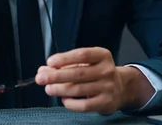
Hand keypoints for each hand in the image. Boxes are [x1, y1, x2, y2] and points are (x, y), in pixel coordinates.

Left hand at [35, 47, 153, 114]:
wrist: (120, 88)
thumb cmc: (97, 73)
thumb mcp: (85, 63)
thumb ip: (64, 65)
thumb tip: (43, 70)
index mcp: (102, 55)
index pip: (81, 55)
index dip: (64, 58)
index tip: (50, 62)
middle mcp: (107, 70)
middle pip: (78, 73)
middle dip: (56, 76)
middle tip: (41, 78)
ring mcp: (108, 87)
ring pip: (78, 89)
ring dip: (59, 89)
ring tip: (48, 89)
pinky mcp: (106, 103)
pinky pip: (84, 105)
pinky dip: (70, 103)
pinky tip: (63, 99)